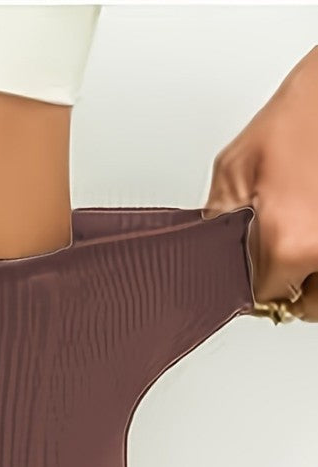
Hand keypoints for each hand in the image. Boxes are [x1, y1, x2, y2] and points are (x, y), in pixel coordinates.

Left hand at [204, 46, 317, 321]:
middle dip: (292, 287)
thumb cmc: (301, 115)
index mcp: (288, 243)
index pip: (265, 299)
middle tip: (280, 261)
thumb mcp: (234, 171)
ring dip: (313, 278)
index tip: (254, 276)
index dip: (255, 288)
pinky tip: (311, 229)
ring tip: (298, 242)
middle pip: (307, 305)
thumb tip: (207, 257)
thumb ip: (217, 223)